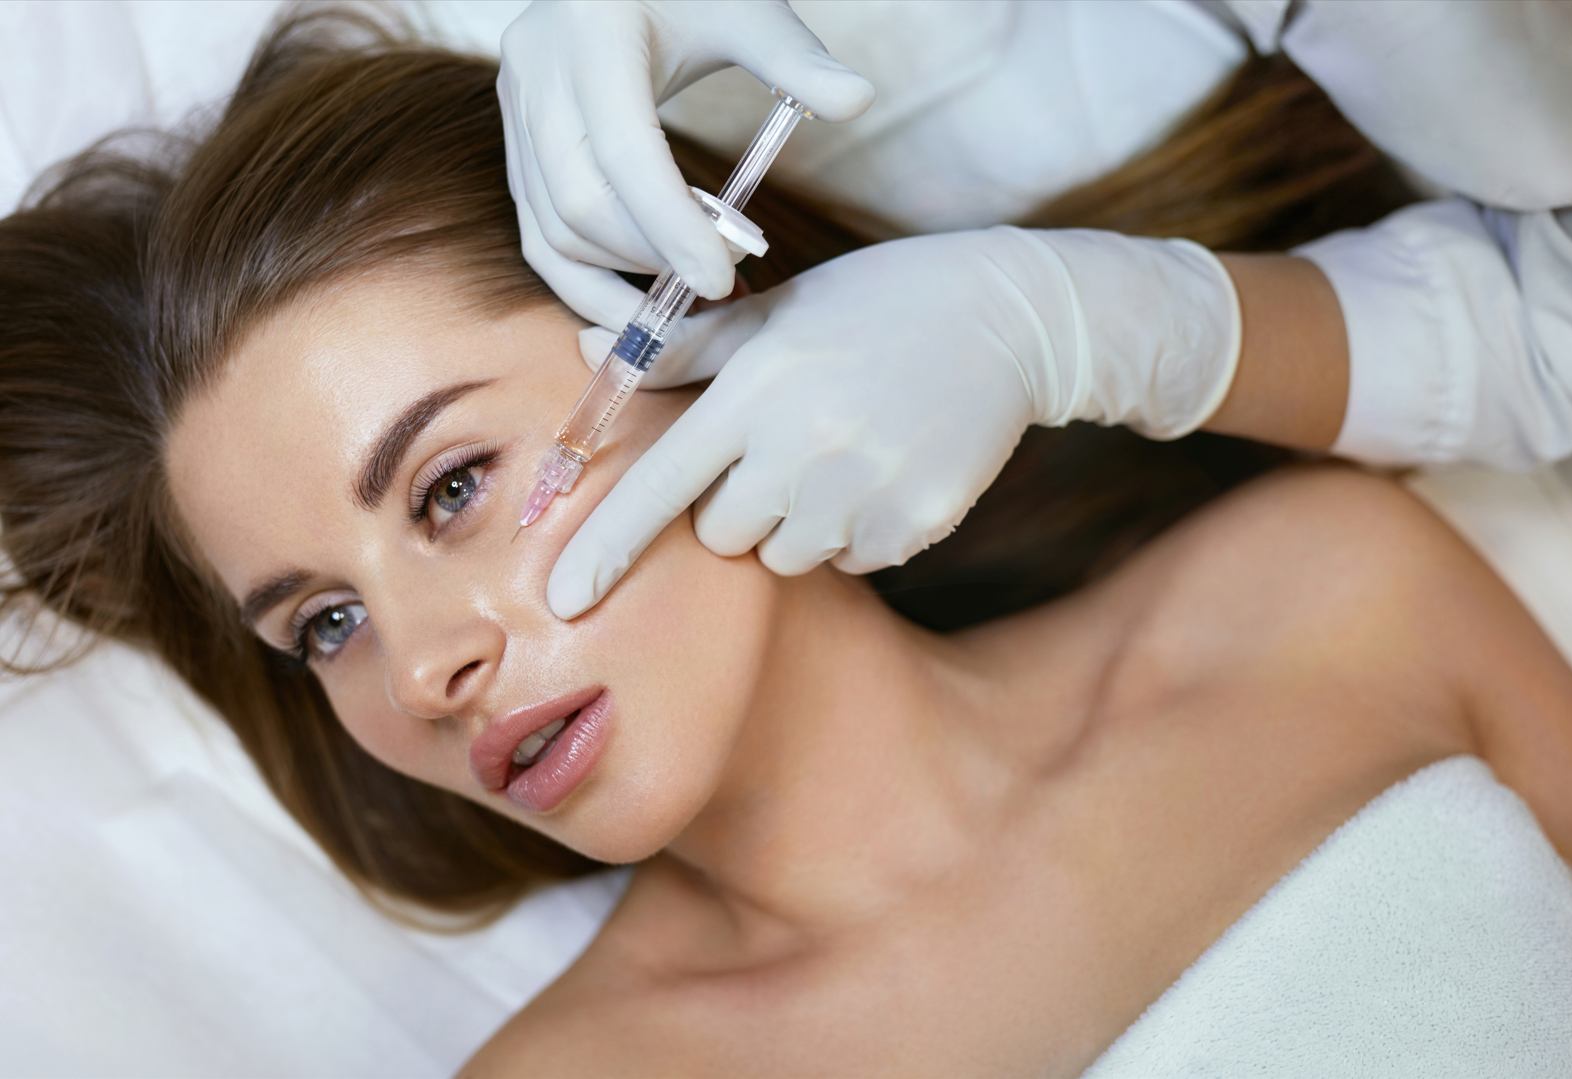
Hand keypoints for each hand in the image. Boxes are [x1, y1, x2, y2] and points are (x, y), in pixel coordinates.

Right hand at [498, 0, 873, 329]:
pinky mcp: (516, 144)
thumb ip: (796, 58)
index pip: (626, 152)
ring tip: (687, 289)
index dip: (671, 227)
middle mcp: (536, 72)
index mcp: (591, 33)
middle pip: (581, 202)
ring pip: (551, 230)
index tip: (720, 279)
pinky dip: (586, 279)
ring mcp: (516, 111)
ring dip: (619, 278)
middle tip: (717, 279)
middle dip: (650, 257)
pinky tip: (643, 297)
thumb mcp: (744, 9)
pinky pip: (539, 233)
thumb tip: (859, 99)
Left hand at [546, 227, 1241, 618]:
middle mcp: (806, 445)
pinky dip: (851, 533)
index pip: (662, 483)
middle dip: (730, 509)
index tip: (561, 599)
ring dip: (791, 524)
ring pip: (783, 556)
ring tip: (838, 456)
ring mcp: (866, 491)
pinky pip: (850, 560)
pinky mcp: (916, 523)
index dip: (605, 546)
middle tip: (778, 452)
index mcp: (760, 387)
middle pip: (720, 535)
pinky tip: (881, 472)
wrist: (1009, 318)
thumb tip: (589, 348)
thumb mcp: (779, 308)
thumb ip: (685, 347)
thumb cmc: (875, 305)